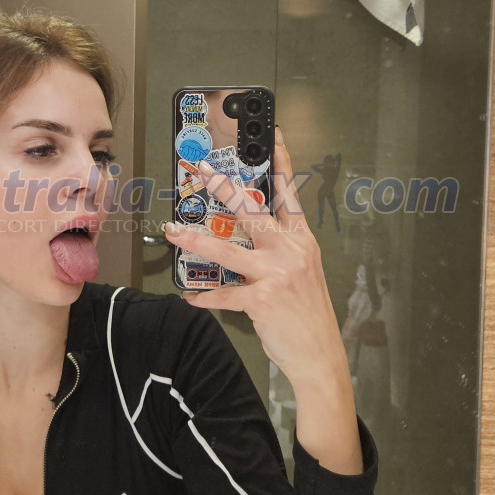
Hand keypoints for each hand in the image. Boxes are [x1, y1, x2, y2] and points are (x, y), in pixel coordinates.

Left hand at [164, 128, 344, 384]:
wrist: (320, 356)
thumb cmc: (308, 315)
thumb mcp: (302, 273)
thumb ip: (279, 251)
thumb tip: (244, 237)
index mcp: (303, 243)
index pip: (291, 196)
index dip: (281, 164)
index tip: (272, 138)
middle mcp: (291, 253)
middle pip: (254, 211)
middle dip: (225, 189)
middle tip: (204, 172)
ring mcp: (277, 274)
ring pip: (229, 249)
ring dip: (196, 239)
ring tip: (175, 231)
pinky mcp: (262, 299)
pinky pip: (224, 293)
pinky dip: (204, 296)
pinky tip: (191, 297)